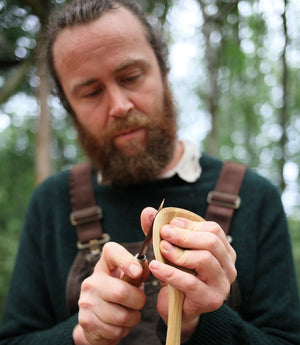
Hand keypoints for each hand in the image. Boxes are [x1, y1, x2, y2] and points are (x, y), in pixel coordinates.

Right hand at [74, 242, 147, 344]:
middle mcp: (92, 281)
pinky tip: (118, 324)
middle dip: (138, 300)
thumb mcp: (128, 279)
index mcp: (104, 265)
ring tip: (128, 313)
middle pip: (121, 292)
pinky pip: (116, 331)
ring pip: (122, 316)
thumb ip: (139, 272)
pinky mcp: (86, 322)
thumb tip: (144, 268)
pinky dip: (124, 330)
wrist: (95, 319)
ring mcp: (87, 302)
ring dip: (132, 318)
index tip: (138, 272)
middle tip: (138, 301)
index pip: (112, 252)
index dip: (126, 260)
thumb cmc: (117, 293)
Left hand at [140, 208, 236, 339]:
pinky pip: (191, 282)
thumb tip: (148, 212)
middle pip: (211, 242)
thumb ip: (160, 231)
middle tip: (163, 233)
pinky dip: (171, 273)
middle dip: (184, 235)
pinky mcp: (210, 300)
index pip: (213, 229)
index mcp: (224, 250)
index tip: (169, 224)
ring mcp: (222, 285)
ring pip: (205, 260)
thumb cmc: (178, 274)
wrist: (178, 308)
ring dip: (179, 252)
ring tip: (161, 249)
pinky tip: (155, 267)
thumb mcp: (170, 250)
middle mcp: (228, 266)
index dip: (189, 224)